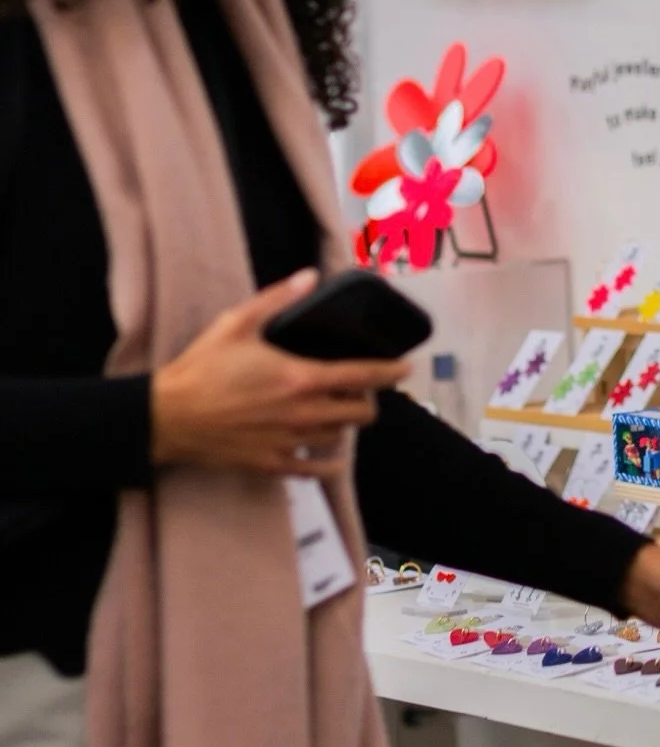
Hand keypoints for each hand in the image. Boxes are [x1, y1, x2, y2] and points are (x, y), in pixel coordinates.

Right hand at [151, 269, 409, 478]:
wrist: (166, 418)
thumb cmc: (201, 369)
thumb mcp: (237, 322)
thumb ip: (278, 298)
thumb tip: (309, 276)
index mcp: (299, 378)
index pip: (361, 376)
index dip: (390, 372)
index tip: (405, 368)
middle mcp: (301, 414)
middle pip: (359, 413)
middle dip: (369, 399)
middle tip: (361, 388)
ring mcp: (288, 443)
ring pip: (339, 437)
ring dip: (346, 423)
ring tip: (339, 409)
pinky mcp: (271, 464)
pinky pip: (314, 470)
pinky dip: (329, 461)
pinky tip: (331, 454)